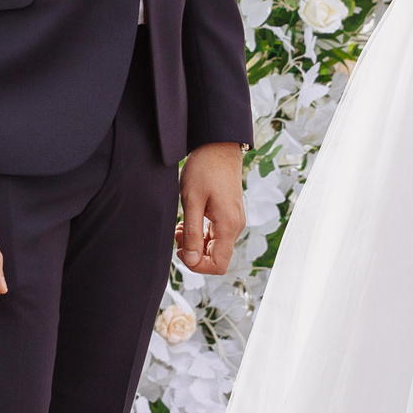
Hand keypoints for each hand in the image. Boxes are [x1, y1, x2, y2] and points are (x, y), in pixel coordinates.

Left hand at [178, 142, 244, 275]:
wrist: (218, 146)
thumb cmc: (204, 169)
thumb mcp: (192, 200)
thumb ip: (191, 232)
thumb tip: (191, 260)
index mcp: (228, 226)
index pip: (218, 265)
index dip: (198, 265)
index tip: (181, 250)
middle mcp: (235, 226)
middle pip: (216, 258)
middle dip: (194, 253)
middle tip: (177, 235)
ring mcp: (233, 221)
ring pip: (215, 247)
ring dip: (195, 243)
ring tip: (179, 227)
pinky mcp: (229, 215)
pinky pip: (215, 235)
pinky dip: (200, 234)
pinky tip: (187, 222)